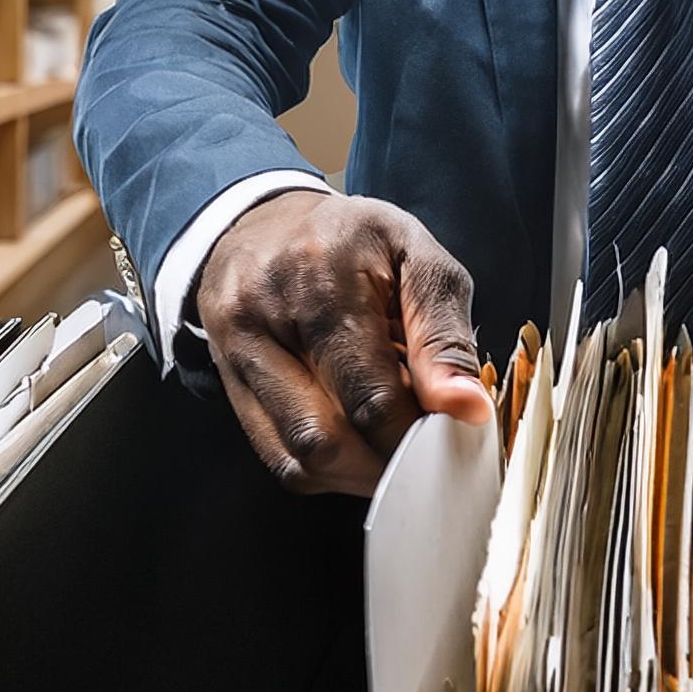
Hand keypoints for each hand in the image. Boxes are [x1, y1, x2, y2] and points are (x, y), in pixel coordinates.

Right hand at [193, 191, 491, 495]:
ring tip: (390, 441)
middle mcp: (262, 318)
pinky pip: (276, 457)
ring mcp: (234, 355)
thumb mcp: (415, 255)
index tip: (451, 435)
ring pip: (298, 458)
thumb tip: (466, 409)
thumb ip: (443, 334)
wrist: (263, 220)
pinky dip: (327, 467)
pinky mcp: (225, 383)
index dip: (418, 434)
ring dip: (358, 471)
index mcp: (319, 279)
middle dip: (388, 460)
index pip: (371, 396)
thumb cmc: (351, 239)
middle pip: (328, 438)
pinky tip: (355, 441)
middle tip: (424, 445)